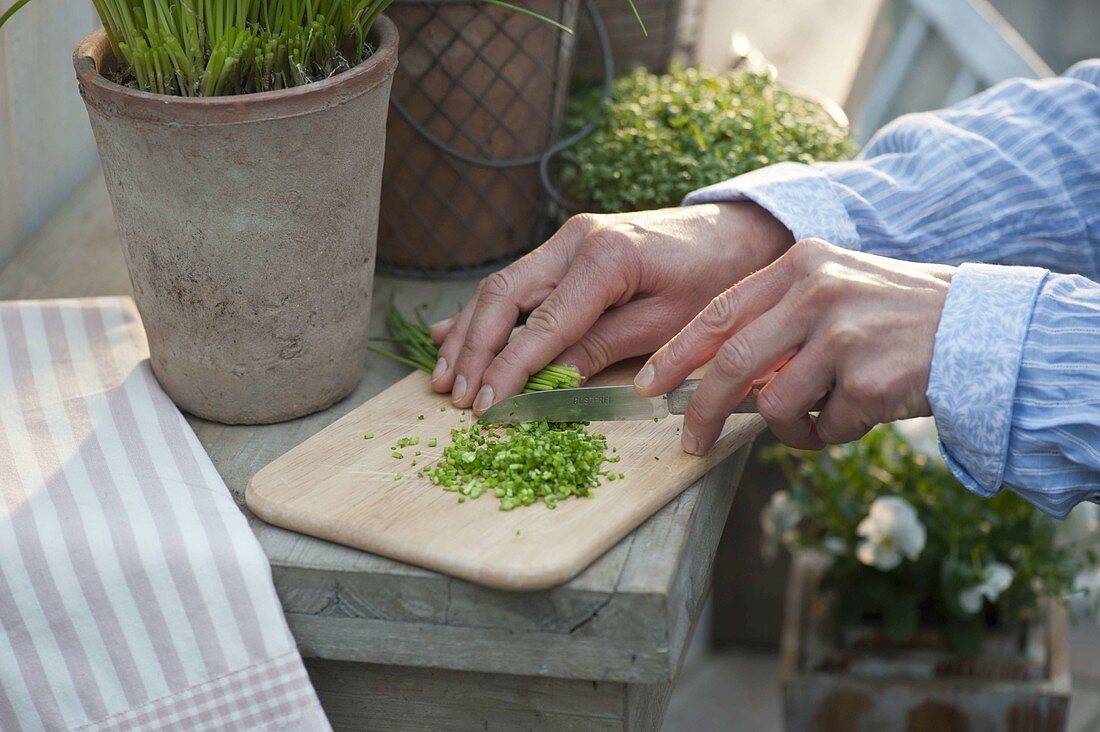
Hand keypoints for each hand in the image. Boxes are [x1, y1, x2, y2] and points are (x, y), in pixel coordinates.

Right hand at [430, 202, 793, 413]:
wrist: (733, 234)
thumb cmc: (711, 281)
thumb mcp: (665, 324)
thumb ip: (602, 347)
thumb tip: (547, 382)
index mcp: (605, 257)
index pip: (542, 323)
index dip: (509, 369)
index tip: (486, 406)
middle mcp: (574, 240)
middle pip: (503, 296)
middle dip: (473, 351)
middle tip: (455, 396)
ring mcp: (565, 240)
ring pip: (499, 288)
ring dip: (467, 334)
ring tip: (444, 377)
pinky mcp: (564, 249)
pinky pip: (514, 282)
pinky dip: (481, 313)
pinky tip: (449, 335)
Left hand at [635, 239, 954, 452]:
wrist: (977, 328)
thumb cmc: (894, 316)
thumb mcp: (833, 291)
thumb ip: (777, 321)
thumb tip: (719, 377)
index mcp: (801, 265)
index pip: (720, 312)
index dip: (678, 353)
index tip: (648, 383)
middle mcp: (818, 292)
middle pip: (733, 363)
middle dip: (703, 409)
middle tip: (689, 441)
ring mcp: (844, 334)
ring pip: (776, 404)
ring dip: (789, 426)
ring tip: (822, 414)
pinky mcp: (870, 378)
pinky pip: (824, 428)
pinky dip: (832, 434)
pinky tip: (862, 412)